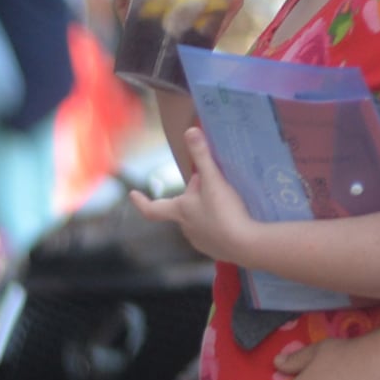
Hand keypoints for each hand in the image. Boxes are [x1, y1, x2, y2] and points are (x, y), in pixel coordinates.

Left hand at [130, 125, 260, 264]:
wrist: (246, 245)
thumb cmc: (225, 212)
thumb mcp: (214, 180)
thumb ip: (203, 157)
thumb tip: (190, 131)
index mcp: (179, 211)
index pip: (152, 208)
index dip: (141, 201)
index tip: (133, 194)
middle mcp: (186, 228)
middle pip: (183, 208)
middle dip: (192, 193)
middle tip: (207, 179)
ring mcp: (201, 240)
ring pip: (199, 219)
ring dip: (206, 208)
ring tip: (224, 198)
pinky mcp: (217, 248)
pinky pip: (215, 231)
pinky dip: (220, 222)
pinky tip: (233, 217)